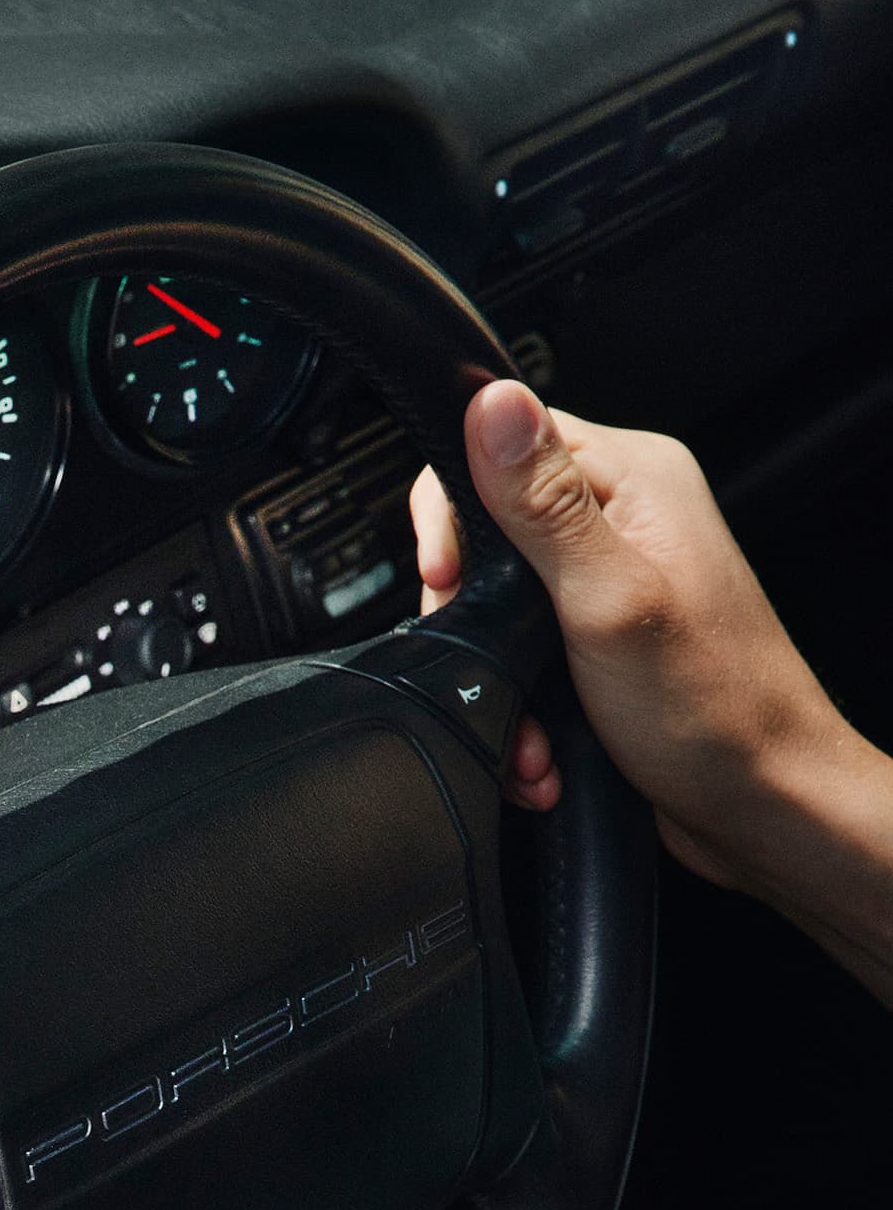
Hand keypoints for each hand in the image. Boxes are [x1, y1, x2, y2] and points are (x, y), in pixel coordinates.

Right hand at [411, 381, 860, 888]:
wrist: (761, 807)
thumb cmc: (717, 709)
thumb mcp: (609, 598)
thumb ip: (542, 503)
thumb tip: (490, 402)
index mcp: (634, 479)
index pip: (502, 439)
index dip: (454, 510)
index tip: (449, 578)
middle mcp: (624, 520)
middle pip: (488, 526)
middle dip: (470, 612)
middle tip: (491, 659)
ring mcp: (610, 581)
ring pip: (495, 602)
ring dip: (496, 674)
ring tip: (529, 724)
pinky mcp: (598, 639)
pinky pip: (521, 652)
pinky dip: (520, 703)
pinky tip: (544, 741)